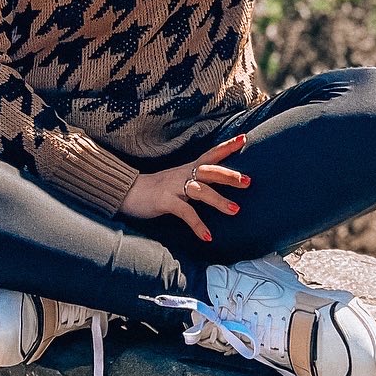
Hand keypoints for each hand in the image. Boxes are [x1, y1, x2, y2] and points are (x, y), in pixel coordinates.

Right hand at [117, 134, 249, 241]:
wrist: (127, 191)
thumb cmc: (156, 188)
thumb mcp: (178, 180)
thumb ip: (196, 182)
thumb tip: (216, 186)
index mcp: (188, 169)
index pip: (211, 154)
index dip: (227, 146)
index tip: (244, 138)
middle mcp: (183, 174)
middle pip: (210, 171)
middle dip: (229, 175)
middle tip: (248, 181)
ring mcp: (174, 187)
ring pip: (200, 191)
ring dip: (219, 200)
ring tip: (236, 210)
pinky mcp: (165, 201)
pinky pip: (185, 212)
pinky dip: (197, 225)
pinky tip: (207, 236)